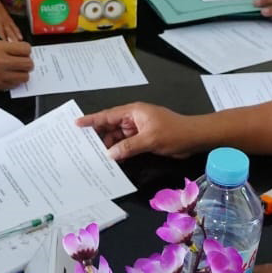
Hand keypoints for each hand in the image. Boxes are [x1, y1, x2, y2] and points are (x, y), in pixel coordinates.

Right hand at [0, 39, 32, 89]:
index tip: (23, 51)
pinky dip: (14, 81)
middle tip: (22, 61)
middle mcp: (0, 62)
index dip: (26, 50)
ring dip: (22, 73)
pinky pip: (15, 85)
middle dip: (27, 62)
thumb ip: (7, 47)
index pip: (25, 49)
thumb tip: (23, 51)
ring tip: (16, 70)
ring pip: (25, 77)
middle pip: (28, 64)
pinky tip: (8, 76)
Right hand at [75, 102, 197, 161]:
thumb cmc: (174, 132)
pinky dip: (119, 152)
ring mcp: (138, 130)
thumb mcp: (150, 139)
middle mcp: (133, 119)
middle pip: (110, 127)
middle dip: (98, 136)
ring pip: (117, 138)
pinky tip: (111, 160)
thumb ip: (129, 147)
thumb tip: (110, 154)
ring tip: (93, 156)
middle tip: (81, 146)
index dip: (92, 120)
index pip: (108, 115)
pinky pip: (126, 145)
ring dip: (108, 147)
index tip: (76, 124)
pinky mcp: (142, 140)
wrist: (194, 138)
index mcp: (133, 112)